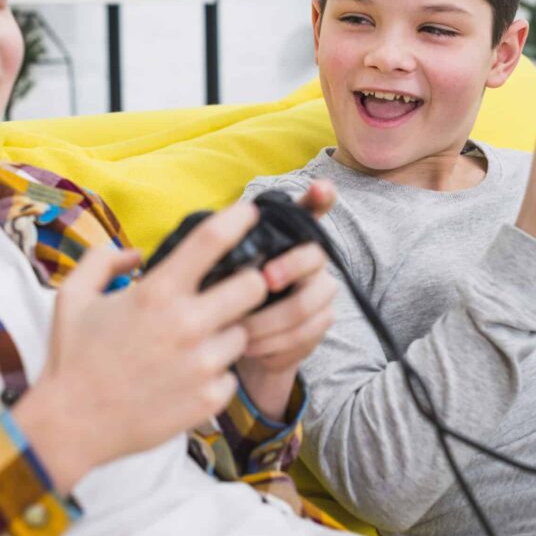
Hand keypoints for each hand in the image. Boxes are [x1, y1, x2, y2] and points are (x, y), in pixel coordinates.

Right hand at [14, 203, 268, 491]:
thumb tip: (137, 253)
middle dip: (249, 282)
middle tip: (233, 289)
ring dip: (228, 332)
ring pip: (244, 333)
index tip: (251, 212)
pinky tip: (187, 377)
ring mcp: (202, 365)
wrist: (70, 426)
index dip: (239, 219)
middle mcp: (187, 325)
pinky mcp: (210, 398)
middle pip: (254, 286)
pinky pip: (231, 374)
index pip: (212, 241)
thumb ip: (104, 260)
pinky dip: (216, 373)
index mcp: (157, 294)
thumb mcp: (73, 296)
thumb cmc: (72, 357)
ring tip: (194, 343)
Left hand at [236, 180, 337, 421]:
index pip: (311, 209)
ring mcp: (321, 289)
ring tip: (240, 330)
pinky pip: (305, 332)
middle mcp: (311, 257)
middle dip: (289, 266)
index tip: (320, 188)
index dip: (320, 197)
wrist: (238, 346)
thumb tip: (212, 240)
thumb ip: (224, 254)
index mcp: (286, 236)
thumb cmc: (223, 298)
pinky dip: (273, 343)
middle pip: (314, 255)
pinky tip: (250, 347)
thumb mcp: (217, 273)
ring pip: (307, 301)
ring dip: (270, 319)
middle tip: (264, 280)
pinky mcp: (322, 321)